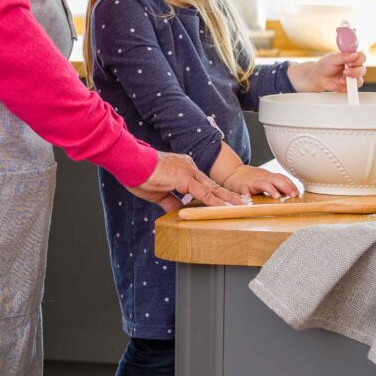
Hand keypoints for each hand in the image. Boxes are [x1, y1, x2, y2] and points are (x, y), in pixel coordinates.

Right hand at [132, 151, 247, 210]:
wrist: (130, 163)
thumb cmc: (139, 175)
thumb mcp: (157, 193)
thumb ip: (170, 202)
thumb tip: (178, 212)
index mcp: (183, 169)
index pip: (204, 183)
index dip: (217, 193)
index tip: (228, 200)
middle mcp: (189, 168)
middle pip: (213, 185)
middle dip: (229, 195)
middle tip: (244, 201)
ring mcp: (188, 172)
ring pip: (212, 188)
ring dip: (228, 198)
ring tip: (242, 206)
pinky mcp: (183, 178)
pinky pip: (203, 193)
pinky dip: (215, 202)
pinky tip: (225, 208)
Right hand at [228, 161, 299, 198]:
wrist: (233, 172)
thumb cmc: (252, 178)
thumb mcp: (266, 179)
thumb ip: (277, 184)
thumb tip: (291, 192)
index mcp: (269, 176)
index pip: (283, 178)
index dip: (291, 185)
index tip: (298, 193)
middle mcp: (262, 177)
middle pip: (276, 180)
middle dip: (286, 187)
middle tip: (293, 195)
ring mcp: (252, 182)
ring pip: (263, 184)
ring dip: (271, 189)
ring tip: (277, 197)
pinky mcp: (242, 187)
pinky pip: (244, 191)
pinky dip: (247, 195)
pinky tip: (249, 200)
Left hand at [292, 43, 366, 94]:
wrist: (318, 76)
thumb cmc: (325, 65)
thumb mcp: (332, 58)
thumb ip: (343, 56)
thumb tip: (354, 55)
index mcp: (352, 57)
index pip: (362, 57)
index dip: (359, 60)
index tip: (350, 62)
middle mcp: (354, 67)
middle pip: (363, 69)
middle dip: (354, 71)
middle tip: (345, 71)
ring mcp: (353, 77)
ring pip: (360, 80)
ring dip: (350, 80)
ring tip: (340, 79)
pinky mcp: (350, 86)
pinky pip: (353, 88)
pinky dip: (347, 86)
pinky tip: (340, 82)